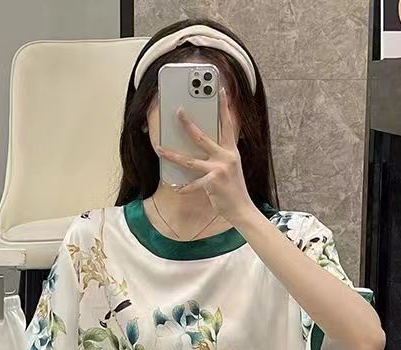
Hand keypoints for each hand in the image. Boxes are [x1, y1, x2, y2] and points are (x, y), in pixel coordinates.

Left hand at [156, 89, 256, 223]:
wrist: (241, 208)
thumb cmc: (232, 188)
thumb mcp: (230, 167)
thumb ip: (217, 156)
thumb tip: (197, 150)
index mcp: (231, 151)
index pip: (227, 124)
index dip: (224, 107)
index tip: (220, 90)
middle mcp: (226, 157)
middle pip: (202, 137)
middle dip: (188, 124)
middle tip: (178, 112)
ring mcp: (219, 169)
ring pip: (189, 161)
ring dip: (172, 155)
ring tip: (159, 149)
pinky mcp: (213, 183)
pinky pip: (193, 185)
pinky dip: (183, 188)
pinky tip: (176, 188)